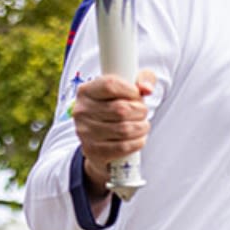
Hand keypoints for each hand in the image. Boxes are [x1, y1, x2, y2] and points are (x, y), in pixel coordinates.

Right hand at [71, 69, 155, 190]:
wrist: (100, 141)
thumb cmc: (115, 109)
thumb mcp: (127, 89)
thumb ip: (142, 80)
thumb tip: (147, 88)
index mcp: (86, 90)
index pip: (110, 85)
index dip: (130, 90)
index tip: (137, 94)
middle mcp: (82, 111)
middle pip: (121, 109)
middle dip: (140, 111)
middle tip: (142, 112)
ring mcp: (85, 132)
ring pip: (124, 129)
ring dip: (141, 127)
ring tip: (142, 125)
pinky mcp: (93, 150)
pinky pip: (123, 147)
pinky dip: (137, 142)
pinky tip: (139, 138)